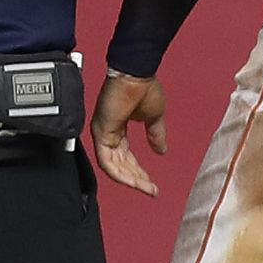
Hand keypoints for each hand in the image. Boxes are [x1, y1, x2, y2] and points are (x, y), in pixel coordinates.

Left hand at [92, 72, 168, 195]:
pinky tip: (133, 181)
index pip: (127, 157)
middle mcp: (108, 132)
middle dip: (137, 179)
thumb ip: (156, 135)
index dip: (139, 171)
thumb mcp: (154, 117)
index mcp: (119, 128)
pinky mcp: (101, 132)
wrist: (137, 72)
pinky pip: (107, 161)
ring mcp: (103, 132)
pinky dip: (120, 173)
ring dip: (130, 179)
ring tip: (146, 188)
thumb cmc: (143, 86)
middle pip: (120, 164)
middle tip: (151, 190)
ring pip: (113, 166)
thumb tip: (162, 151)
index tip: (152, 184)